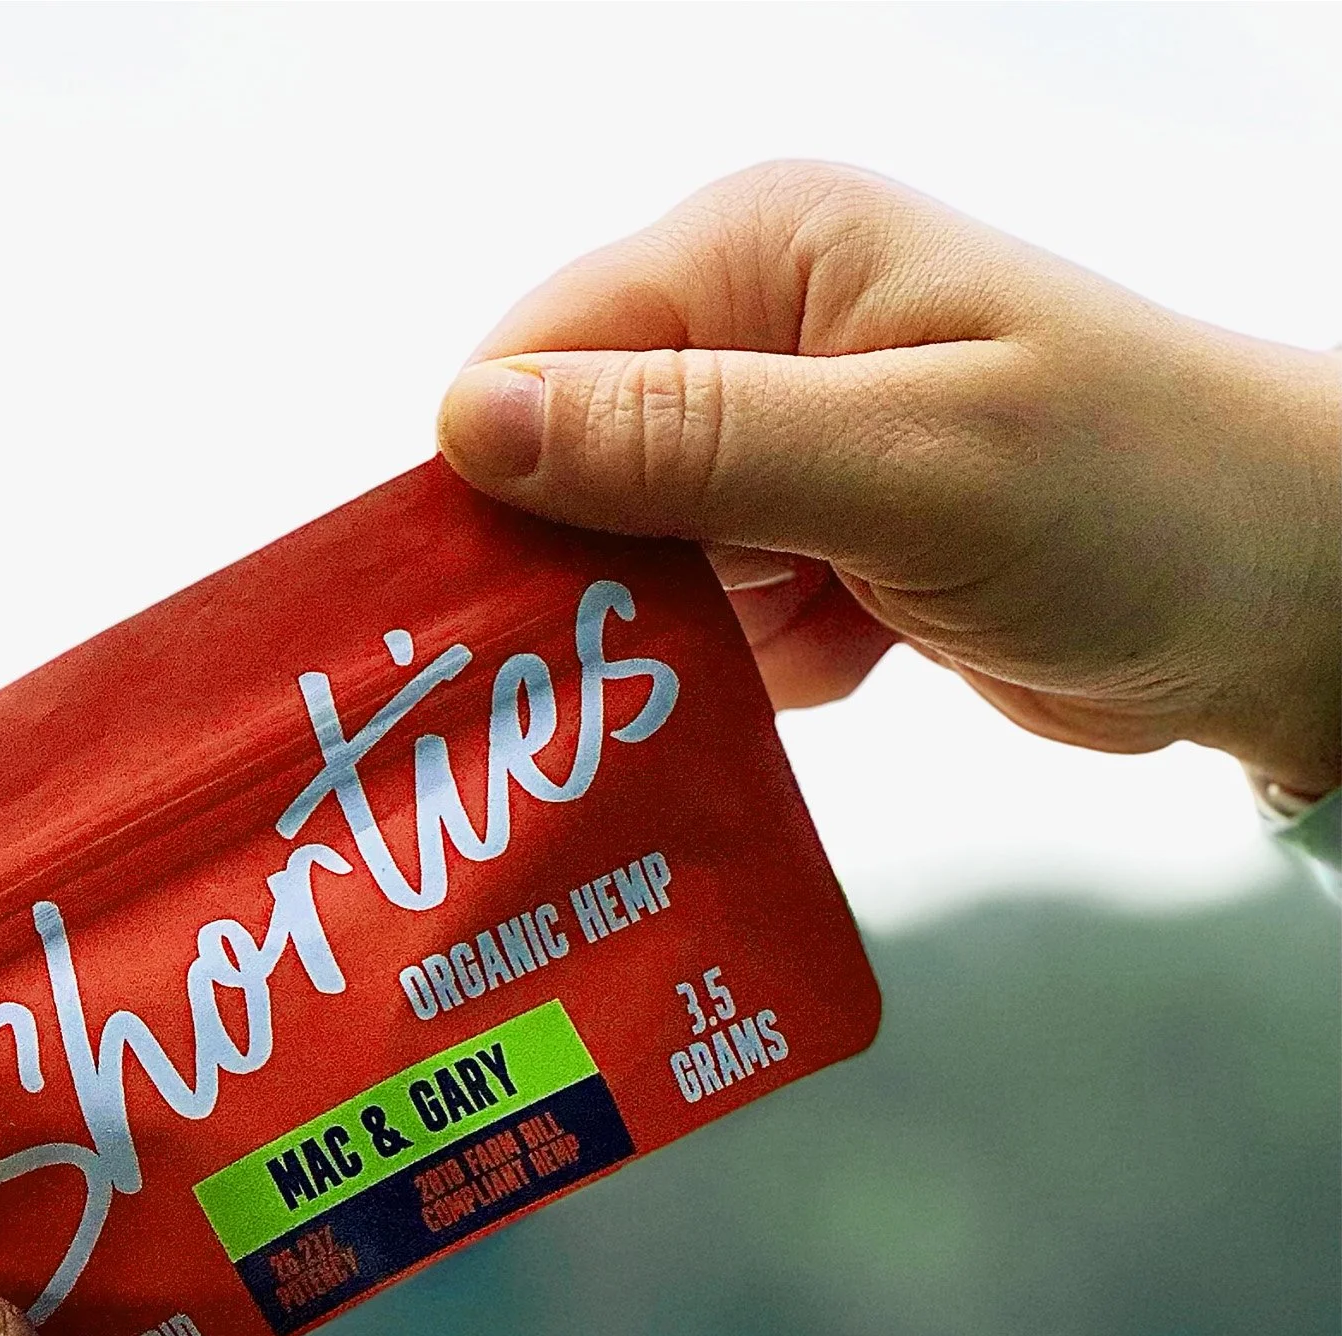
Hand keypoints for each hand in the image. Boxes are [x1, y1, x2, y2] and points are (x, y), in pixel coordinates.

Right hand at [438, 161, 1340, 801]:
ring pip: (636, 557)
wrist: (1288, 603)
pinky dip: (753, 667)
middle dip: (587, 580)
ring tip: (778, 663)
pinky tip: (842, 665)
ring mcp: (790, 443)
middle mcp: (761, 334)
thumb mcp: (906, 463)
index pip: (541, 359)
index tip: (484, 623)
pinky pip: (713, 616)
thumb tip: (474, 422)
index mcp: (768, 253)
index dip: (495, 487)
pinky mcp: (818, 538)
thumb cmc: (1138, 499)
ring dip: (680, 637)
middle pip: (572, 466)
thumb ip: (690, 442)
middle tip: (613, 684)